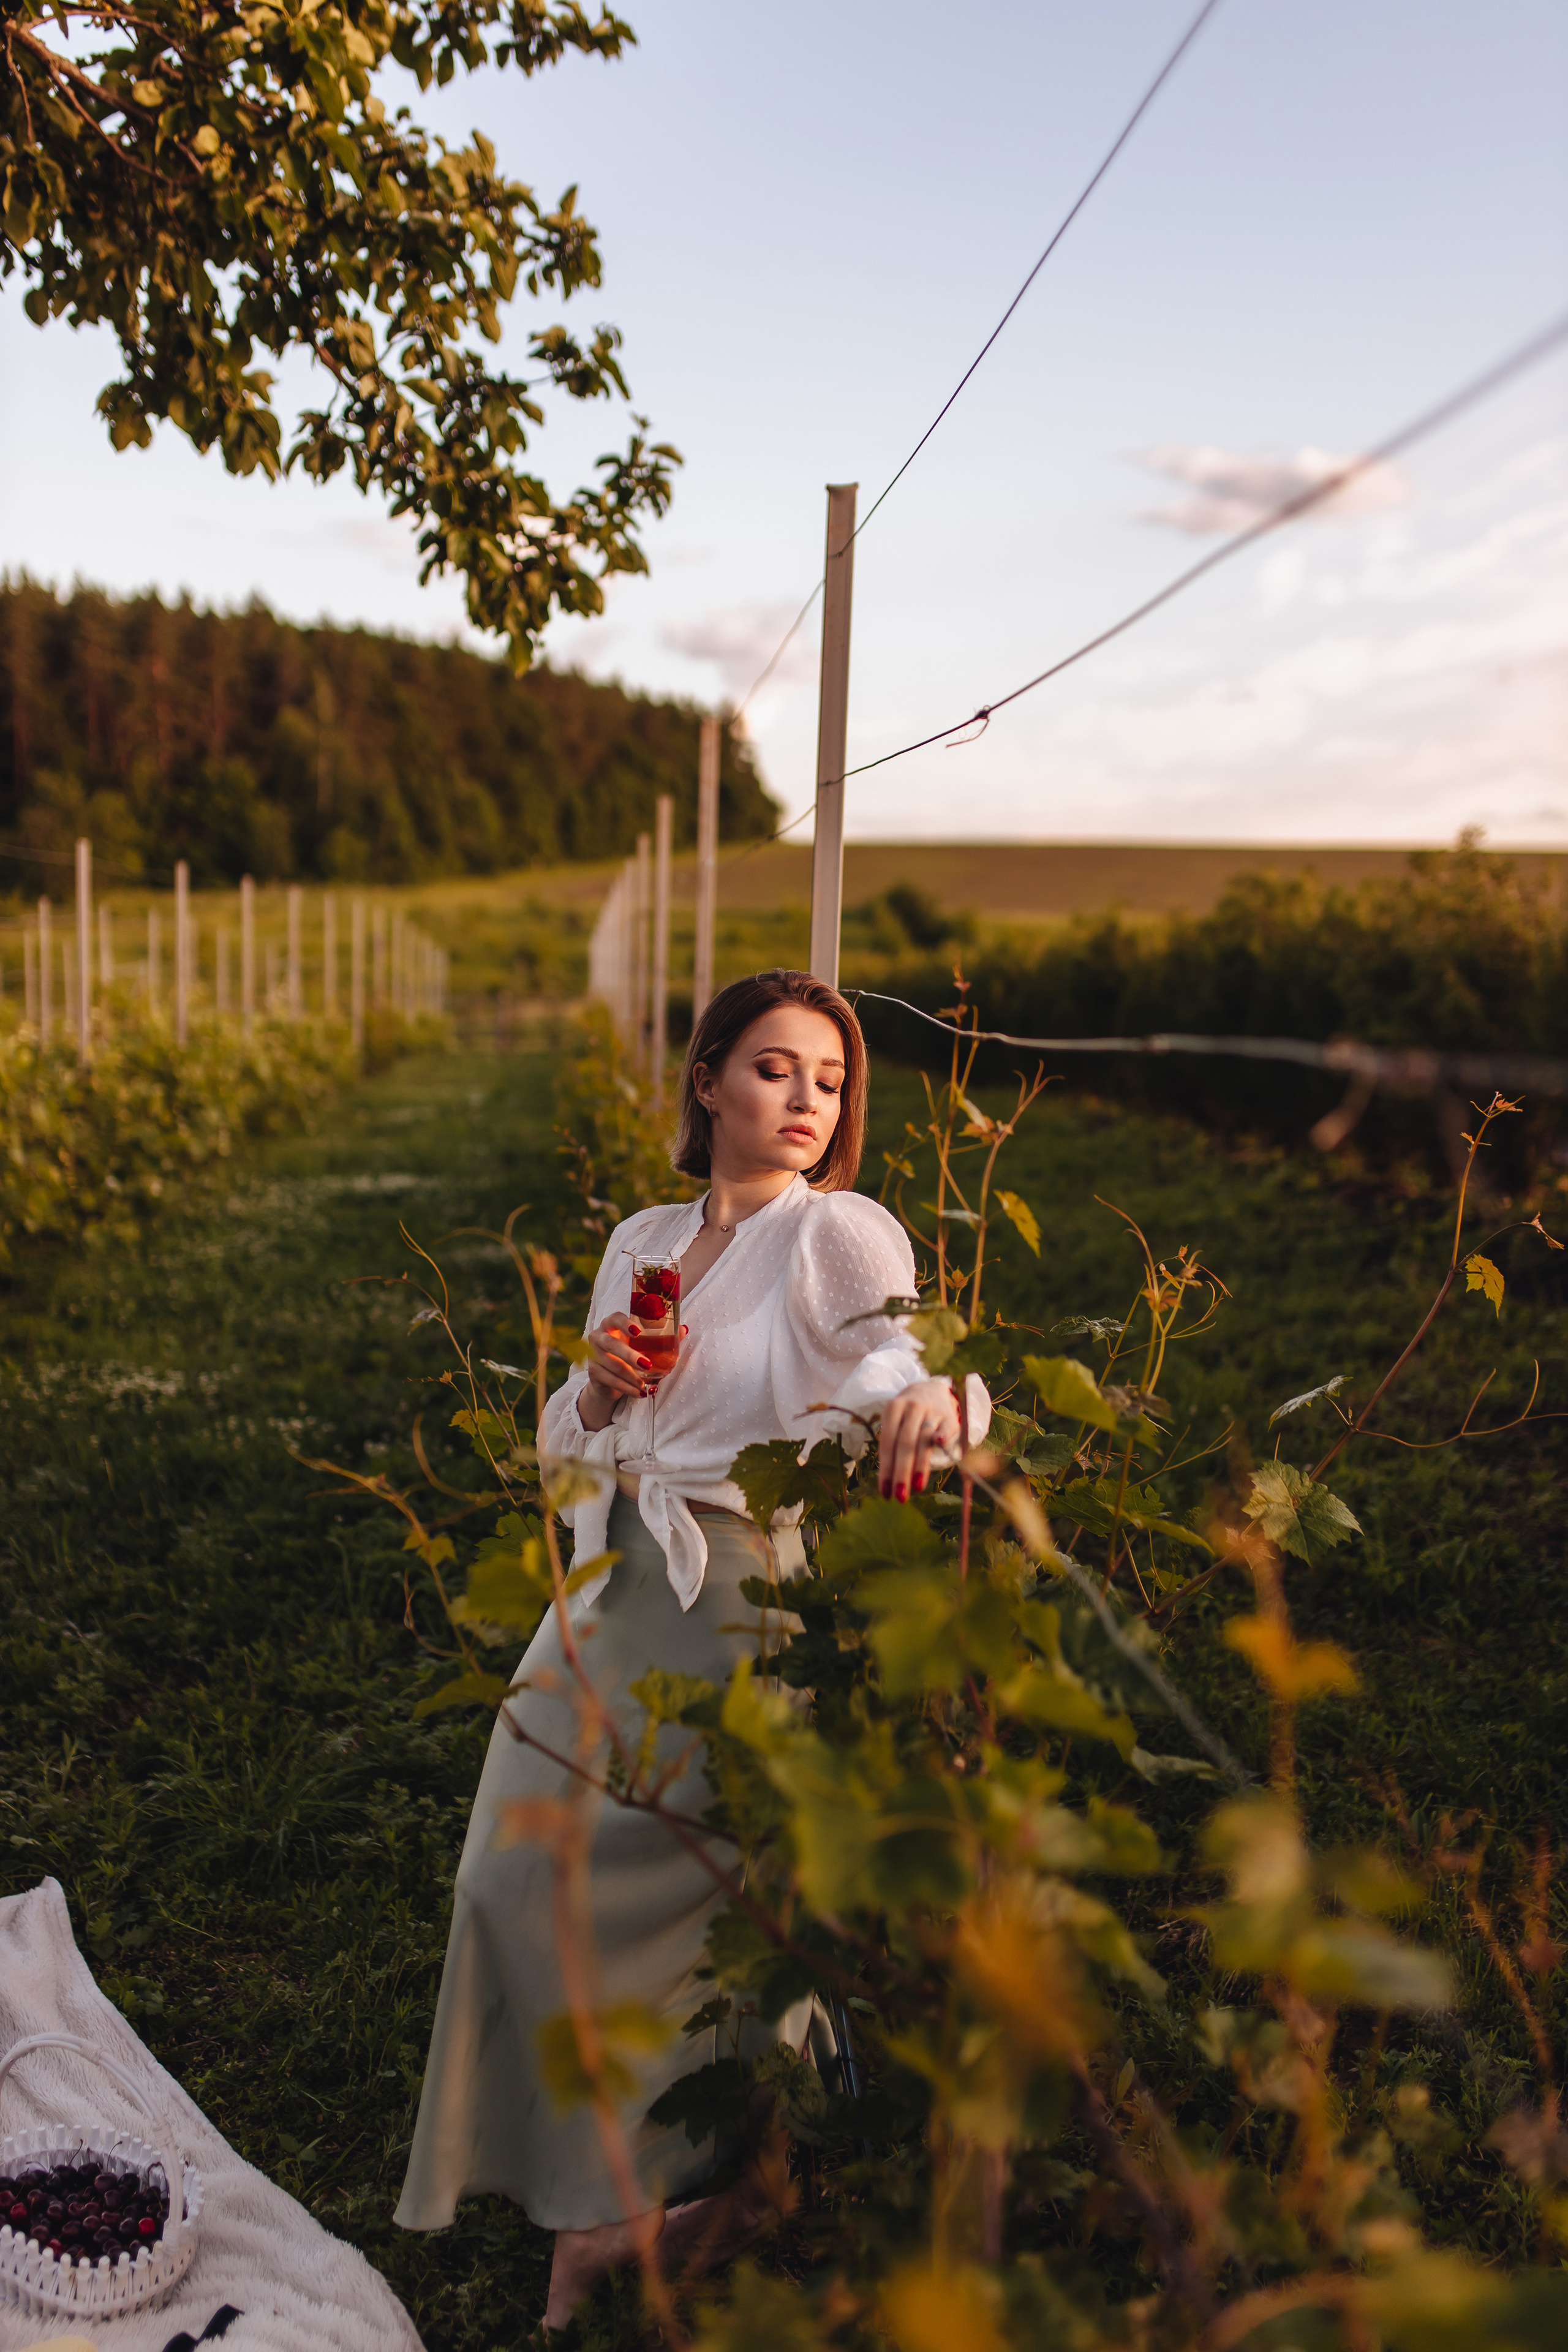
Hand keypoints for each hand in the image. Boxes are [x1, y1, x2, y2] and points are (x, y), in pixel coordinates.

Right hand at [577, 1317, 687, 1432]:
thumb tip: (683, 1329)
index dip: (625, 1323)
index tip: (638, 1331)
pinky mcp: (592, 1372)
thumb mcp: (643, 1345)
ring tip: (645, 1385)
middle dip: (629, 1355)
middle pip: (611, 1344)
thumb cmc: (629, 1354)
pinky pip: (610, 1380)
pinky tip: (639, 1393)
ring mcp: (593, 1354)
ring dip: (631, 1377)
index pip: (615, 1318)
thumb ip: (662, 1336)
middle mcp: (598, 1336)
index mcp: (611, 1324)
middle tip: (647, 1365)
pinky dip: (627, 1388)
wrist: (609, 1379)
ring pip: (612, 1365)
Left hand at [878, 1377, 960, 1501]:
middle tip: (900, 1497)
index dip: (886, 1469)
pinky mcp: (949, 1415)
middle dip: (901, 1472)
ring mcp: (931, 1410)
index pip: (887, 1443)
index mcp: (893, 1409)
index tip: (885, 1493)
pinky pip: (946, 1427)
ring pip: (924, 1439)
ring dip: (920, 1464)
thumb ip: (892, 1447)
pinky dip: (943, 1434)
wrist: (930, 1390)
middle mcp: (911, 1407)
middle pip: (905, 1443)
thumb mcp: (895, 1422)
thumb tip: (888, 1484)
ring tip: (917, 1487)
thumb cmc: (907, 1416)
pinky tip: (940, 1444)